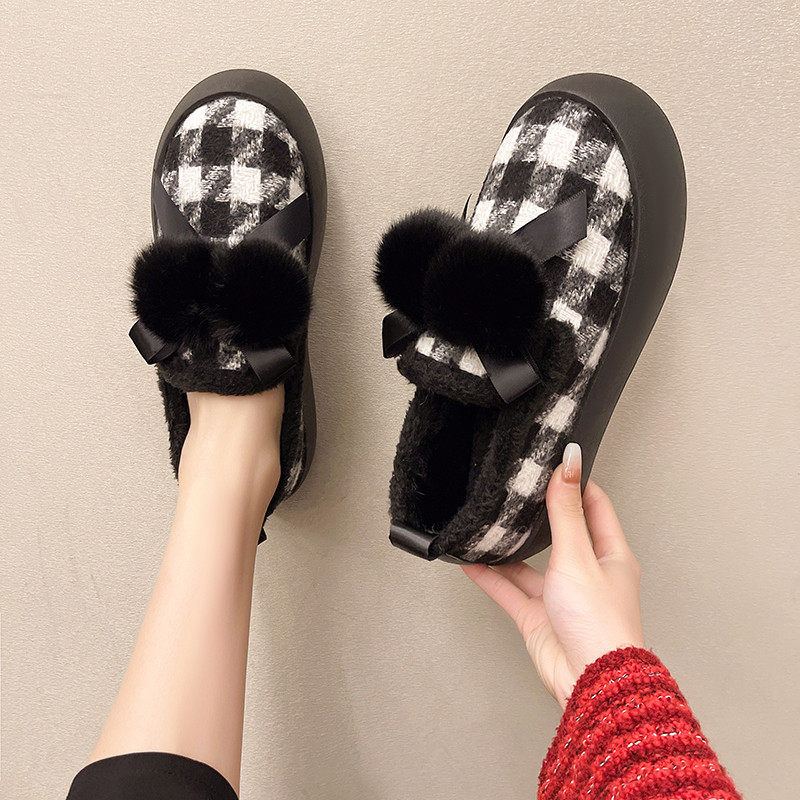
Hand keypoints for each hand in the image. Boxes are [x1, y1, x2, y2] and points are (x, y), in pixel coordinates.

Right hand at [463, 443, 643, 707]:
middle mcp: (586, 573)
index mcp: (610, 556)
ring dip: (509, 547)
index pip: (595, 508)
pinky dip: (490, 576)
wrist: (589, 681)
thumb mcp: (578, 556)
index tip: (555, 464)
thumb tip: (569, 464)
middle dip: (538, 514)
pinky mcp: (538, 617)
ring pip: (529, 564)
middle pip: (561, 534)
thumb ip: (566, 511)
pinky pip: (509, 590)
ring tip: (489, 524)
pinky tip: (471, 561)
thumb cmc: (599, 623)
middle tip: (516, 490)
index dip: (577, 485)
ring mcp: (560, 596)